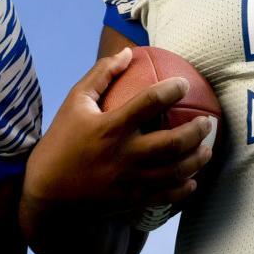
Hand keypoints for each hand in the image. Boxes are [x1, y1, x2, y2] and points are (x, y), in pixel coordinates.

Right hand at [24, 48, 214, 219]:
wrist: (46, 194)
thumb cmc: (61, 142)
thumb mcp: (74, 102)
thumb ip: (101, 75)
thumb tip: (129, 52)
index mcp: (109, 127)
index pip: (150, 102)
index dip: (172, 90)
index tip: (184, 84)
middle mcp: (123, 155)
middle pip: (173, 142)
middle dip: (197, 131)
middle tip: (207, 122)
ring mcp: (129, 181)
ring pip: (176, 171)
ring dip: (198, 159)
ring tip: (207, 149)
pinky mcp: (130, 201)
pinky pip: (166, 195)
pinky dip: (184, 188)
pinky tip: (192, 180)